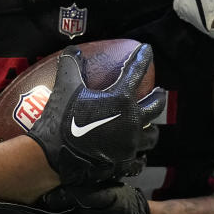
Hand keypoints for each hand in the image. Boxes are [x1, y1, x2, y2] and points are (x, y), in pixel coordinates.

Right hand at [28, 44, 165, 185]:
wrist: (54, 156)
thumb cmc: (61, 119)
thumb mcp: (65, 87)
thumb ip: (71, 65)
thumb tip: (73, 49)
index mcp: (121, 99)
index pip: (136, 72)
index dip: (143, 58)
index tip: (148, 49)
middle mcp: (131, 121)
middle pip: (155, 106)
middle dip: (158, 97)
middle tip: (159, 92)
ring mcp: (129, 145)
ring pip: (150, 136)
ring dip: (151, 129)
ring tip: (149, 126)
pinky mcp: (123, 163)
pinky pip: (138, 161)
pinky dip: (140, 158)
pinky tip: (139, 157)